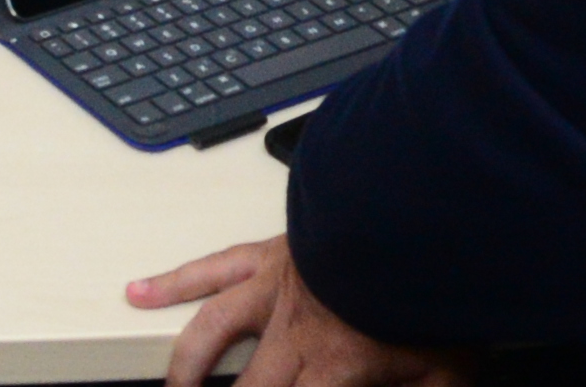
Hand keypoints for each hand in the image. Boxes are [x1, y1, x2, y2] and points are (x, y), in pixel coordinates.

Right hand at [129, 235, 472, 386]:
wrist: (413, 216)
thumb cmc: (428, 290)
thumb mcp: (446, 371)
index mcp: (330, 371)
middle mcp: (289, 336)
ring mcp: (269, 292)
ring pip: (208, 334)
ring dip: (184, 364)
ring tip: (171, 381)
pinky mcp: (263, 256)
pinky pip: (208, 270)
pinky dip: (170, 283)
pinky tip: (139, 291)